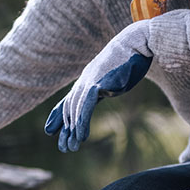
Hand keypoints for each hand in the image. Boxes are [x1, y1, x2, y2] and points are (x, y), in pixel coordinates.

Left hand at [45, 21, 152, 152]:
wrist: (139, 41)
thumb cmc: (132, 59)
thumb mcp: (115, 75)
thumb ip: (107, 83)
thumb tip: (105, 90)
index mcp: (89, 78)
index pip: (70, 99)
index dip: (59, 115)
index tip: (51, 130)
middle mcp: (86, 79)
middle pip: (70, 106)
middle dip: (66, 128)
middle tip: (64, 148)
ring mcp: (91, 79)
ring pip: (75, 107)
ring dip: (73, 129)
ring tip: (72, 147)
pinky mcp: (99, 81)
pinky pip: (86, 104)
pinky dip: (81, 120)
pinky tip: (81, 135)